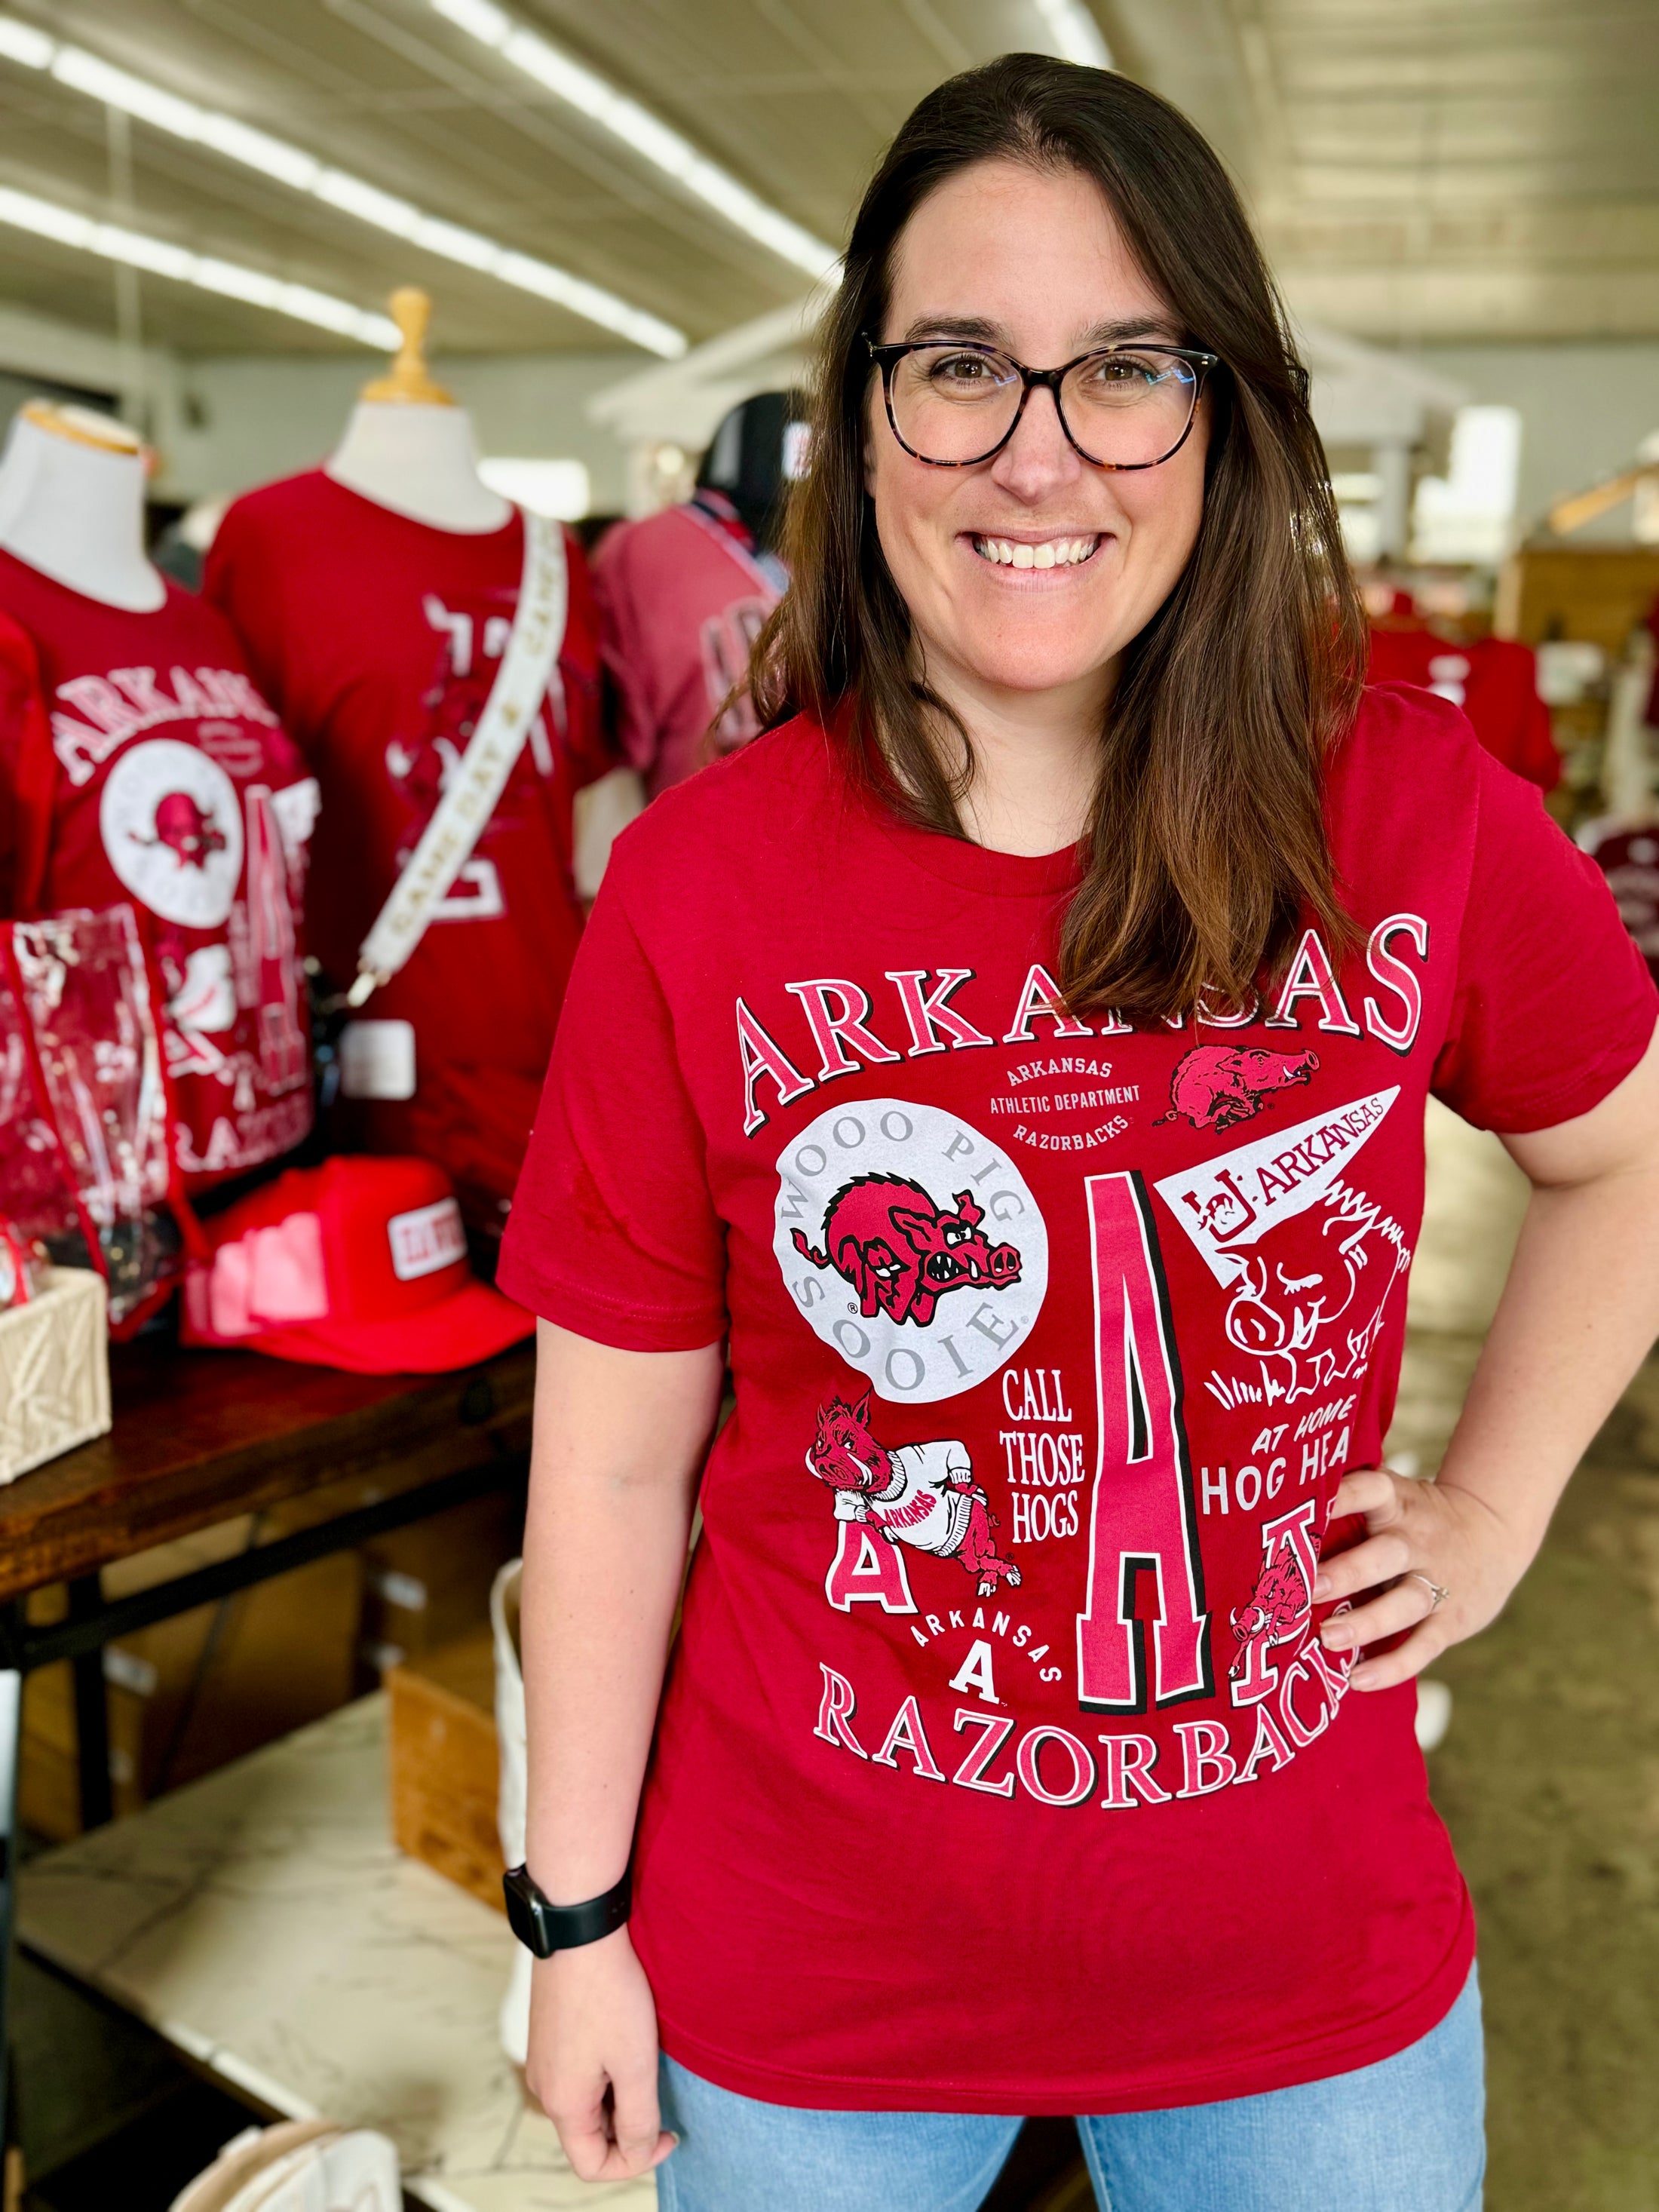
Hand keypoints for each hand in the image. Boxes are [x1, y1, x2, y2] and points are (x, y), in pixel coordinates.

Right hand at [525, 1926, 675, 2181]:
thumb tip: (638, 2152)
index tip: (668, 2133)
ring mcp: (542, 2057)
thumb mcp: (635, 2065)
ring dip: (617, 2097)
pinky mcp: (549, 2032)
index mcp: (561, 2103)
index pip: (591, 2165)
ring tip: (645, 2062)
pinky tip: (625, 2040)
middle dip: (628, 2128)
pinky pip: (577, 2072)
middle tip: (661, 2095)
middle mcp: (543, 2086)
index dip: (635, 2162)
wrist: (579, 1928)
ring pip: (584, 2102)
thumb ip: (638, 2120)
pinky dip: (604, 2072)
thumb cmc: (608, 1994)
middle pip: (587, 2135)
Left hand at [1313, 1468, 1529, 1691]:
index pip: (1370, 1490)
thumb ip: (1349, 1500)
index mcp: (1397, 1503)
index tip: (1307, 1507)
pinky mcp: (1451, 1621)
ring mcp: (1438, 1581)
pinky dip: (1393, 1666)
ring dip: (1366, 1622)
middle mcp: (1417, 1540)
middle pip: (1385, 1555)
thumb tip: (1280, 1500)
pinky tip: (1358, 1679)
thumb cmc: (1414, 1517)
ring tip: (1328, 1638)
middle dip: (1347, 1572)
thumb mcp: (1392, 1497)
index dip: (1342, 1496)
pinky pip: (1423, 1646)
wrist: (1493, 1533)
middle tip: (1308, 1588)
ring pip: (1404, 1603)